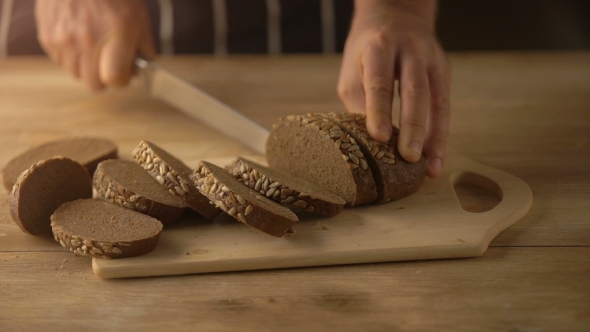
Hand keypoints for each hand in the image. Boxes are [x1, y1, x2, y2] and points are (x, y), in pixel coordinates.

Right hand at [35, 0, 155, 90]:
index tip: (126, 72)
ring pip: (76, 74)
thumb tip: (144, 65)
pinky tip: (77, 36)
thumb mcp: (138, 15)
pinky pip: (60, 60)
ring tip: (93, 45)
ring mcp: (64, 41)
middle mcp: (88, 41)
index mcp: (116, 36)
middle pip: (94, 85)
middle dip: (104, 78)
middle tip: (110, 62)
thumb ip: (144, 45)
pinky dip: (70, 55)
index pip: (115, 79)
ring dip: (86, 66)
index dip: (123, 79)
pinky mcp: (47, 37)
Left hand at [338, 0, 450, 176]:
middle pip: (415, 91)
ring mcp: (432, 60)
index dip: (379, 110)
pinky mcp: (444, 72)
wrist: (396, 15)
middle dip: (413, 127)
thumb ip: (359, 100)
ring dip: (436, 137)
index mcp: (380, 47)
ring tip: (431, 168)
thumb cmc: (367, 51)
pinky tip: (436, 157)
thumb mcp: (353, 68)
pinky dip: (441, 133)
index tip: (378, 137)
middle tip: (409, 157)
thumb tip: (366, 143)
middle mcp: (410, 50)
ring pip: (438, 100)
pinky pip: (444, 105)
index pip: (380, 82)